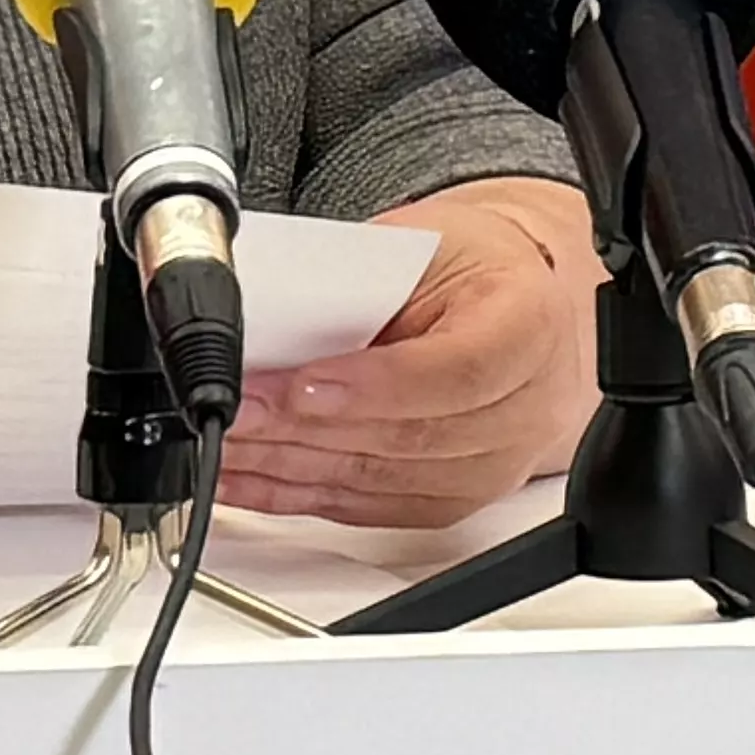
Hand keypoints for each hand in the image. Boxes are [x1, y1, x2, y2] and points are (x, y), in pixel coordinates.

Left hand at [218, 177, 597, 526]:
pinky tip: (247, 482)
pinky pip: (365, 510)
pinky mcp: (452, 502)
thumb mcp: (426, 243)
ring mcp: (494, 468)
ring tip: (225, 442)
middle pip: (408, 435)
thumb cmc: (472, 267)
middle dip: (307, 427)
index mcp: (529, 326)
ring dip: (289, 466)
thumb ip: (360, 283)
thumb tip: (272, 317)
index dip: (377, 386)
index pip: (460, 371)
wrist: (519, 307)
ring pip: (379, 481)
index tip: (304, 385)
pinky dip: (297, 496)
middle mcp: (525, 409)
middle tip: (237, 409)